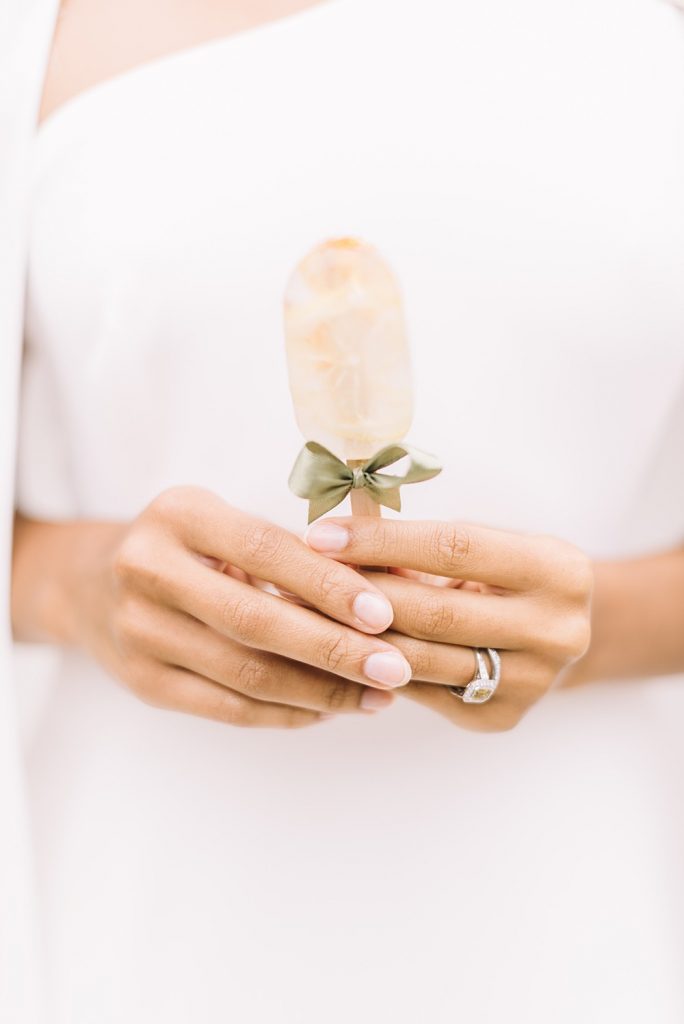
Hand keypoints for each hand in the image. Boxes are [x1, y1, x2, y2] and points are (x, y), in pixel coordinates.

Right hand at [22, 489, 414, 728]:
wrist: (89, 583)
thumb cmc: (184, 547)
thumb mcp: (223, 523)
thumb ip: (290, 551)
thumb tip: (387, 584)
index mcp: (179, 515)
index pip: (266, 551)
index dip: (328, 585)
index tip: (384, 614)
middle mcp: (148, 570)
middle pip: (256, 621)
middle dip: (335, 649)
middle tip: (396, 668)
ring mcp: (138, 631)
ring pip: (245, 674)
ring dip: (322, 691)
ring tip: (377, 696)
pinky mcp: (142, 682)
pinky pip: (228, 708)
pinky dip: (287, 713)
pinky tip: (330, 709)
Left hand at [305, 516, 592, 730]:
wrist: (561, 630)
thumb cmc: (507, 572)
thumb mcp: (484, 543)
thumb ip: (420, 545)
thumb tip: (336, 536)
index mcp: (557, 570)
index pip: (453, 548)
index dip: (381, 540)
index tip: (320, 534)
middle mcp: (556, 631)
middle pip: (434, 612)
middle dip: (358, 594)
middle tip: (296, 580)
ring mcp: (532, 683)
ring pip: (421, 659)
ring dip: (353, 637)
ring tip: (301, 615)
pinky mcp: (500, 718)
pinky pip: (419, 691)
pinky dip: (371, 668)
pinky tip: (330, 650)